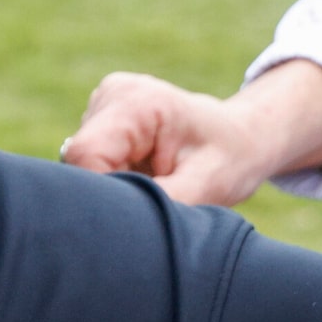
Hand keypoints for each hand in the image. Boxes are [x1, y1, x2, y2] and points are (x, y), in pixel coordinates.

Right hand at [61, 59, 321, 206]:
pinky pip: (90, 161)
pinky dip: (114, 177)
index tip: (132, 216)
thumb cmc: (230, 159)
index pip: (85, 156)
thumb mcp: (203, 187)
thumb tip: (111, 226)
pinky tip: (144, 176)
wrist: (242, 137)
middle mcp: (111, 95)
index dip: (100, 194)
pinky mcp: (101, 118)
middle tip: (152, 203)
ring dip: (112, 185)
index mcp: (135, 102)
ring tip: (156, 185)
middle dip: (108, 192)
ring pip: (82, 165)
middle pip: (79, 161)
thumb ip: (154, 202)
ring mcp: (102, 103)